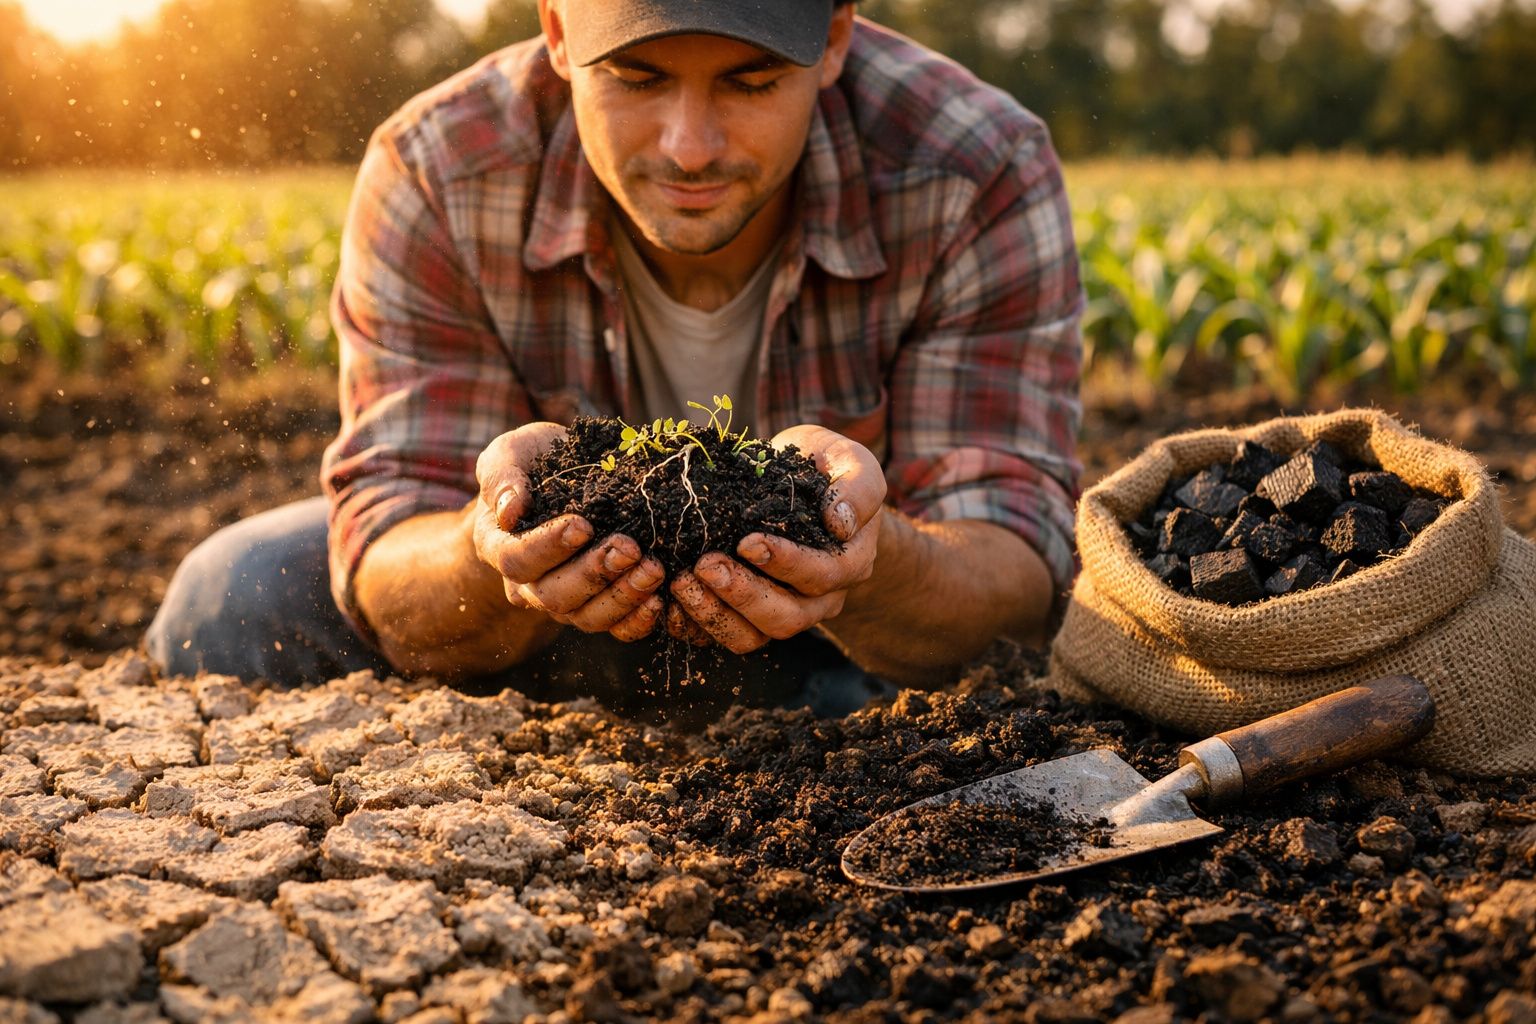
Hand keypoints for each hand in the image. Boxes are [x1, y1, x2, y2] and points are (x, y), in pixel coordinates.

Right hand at [471, 423, 665, 641]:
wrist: (568, 474)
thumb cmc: (536, 460)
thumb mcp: (513, 452)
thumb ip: (503, 477)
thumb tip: (510, 511)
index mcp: (499, 546)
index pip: (517, 559)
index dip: (549, 547)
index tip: (583, 525)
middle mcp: (527, 584)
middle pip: (554, 595)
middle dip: (594, 573)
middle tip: (630, 548)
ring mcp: (564, 599)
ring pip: (586, 617)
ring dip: (622, 597)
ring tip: (653, 570)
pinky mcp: (597, 605)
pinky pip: (614, 628)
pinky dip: (636, 621)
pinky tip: (658, 600)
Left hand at [667, 423, 884, 652]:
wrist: (812, 485)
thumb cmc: (830, 469)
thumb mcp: (853, 463)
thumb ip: (857, 489)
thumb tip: (840, 523)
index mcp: (849, 563)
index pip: (820, 575)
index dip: (784, 563)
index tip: (746, 541)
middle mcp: (821, 598)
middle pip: (786, 618)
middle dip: (742, 594)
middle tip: (704, 565)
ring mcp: (787, 611)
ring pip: (754, 635)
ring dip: (714, 614)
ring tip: (681, 583)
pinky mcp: (752, 614)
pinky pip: (725, 634)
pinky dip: (696, 624)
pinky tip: (669, 600)